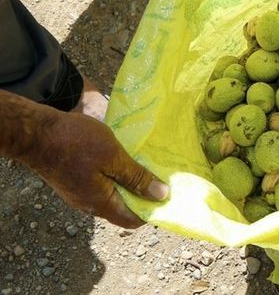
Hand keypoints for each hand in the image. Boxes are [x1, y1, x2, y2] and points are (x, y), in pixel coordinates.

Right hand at [24, 107, 167, 227]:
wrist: (36, 133)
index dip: (151, 211)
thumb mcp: (113, 157)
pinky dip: (113, 176)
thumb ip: (137, 177)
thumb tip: (161, 195)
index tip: (167, 195)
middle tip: (160, 176)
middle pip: (122, 208)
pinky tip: (123, 159)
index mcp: (100, 204)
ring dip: (128, 183)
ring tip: (144, 165)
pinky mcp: (73, 181)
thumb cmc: (76, 143)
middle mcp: (88, 205)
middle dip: (142, 195)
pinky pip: (99, 185)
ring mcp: (78, 193)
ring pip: (111, 195)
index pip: (131, 221)